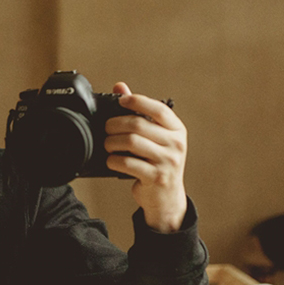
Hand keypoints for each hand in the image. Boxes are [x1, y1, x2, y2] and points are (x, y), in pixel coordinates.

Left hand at [105, 82, 188, 232]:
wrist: (166, 197)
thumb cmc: (157, 162)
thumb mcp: (155, 138)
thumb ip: (139, 113)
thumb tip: (120, 87)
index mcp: (177, 130)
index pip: (158, 109)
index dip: (137, 101)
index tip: (121, 101)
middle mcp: (176, 144)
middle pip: (138, 125)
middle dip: (115, 125)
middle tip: (106, 129)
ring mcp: (167, 161)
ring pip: (131, 142)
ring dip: (111, 143)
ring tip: (107, 145)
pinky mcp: (156, 177)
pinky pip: (127, 163)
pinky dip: (113, 160)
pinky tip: (111, 160)